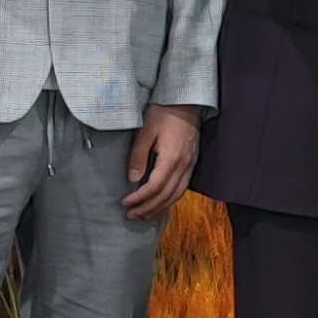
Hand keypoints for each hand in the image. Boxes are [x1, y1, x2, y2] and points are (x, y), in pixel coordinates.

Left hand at [121, 104, 200, 220]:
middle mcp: (183, 166)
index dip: (139, 198)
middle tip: (131, 215)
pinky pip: (183, 188)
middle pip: (166, 196)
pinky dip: (171, 199)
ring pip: (177, 195)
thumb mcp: (146, 132)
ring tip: (145, 215)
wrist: (187, 102)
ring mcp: (190, 166)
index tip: (125, 203)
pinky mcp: (192, 163)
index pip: (154, 187)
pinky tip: (161, 202)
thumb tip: (132, 179)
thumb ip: (138, 156)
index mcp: (171, 159)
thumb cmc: (164, 113)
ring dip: (160, 207)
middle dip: (148, 208)